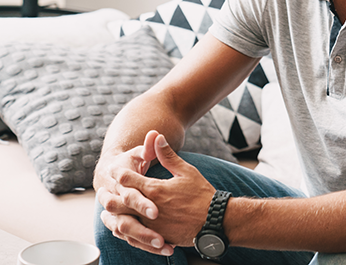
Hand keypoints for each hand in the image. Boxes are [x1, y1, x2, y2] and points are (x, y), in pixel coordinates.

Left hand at [103, 132, 216, 253]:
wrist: (215, 221)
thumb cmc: (202, 194)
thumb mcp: (186, 171)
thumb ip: (168, 156)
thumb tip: (157, 137)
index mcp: (155, 189)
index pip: (127, 178)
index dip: (117, 171)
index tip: (113, 168)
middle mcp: (149, 208)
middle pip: (117, 202)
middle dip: (107, 196)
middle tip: (101, 192)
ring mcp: (151, 225)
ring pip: (120, 222)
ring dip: (111, 216)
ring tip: (106, 211)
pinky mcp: (156, 237)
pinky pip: (132, 237)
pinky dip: (123, 231)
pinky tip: (121, 227)